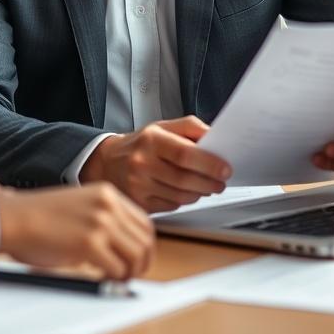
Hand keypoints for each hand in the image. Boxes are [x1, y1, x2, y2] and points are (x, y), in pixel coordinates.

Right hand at [0, 182, 153, 279]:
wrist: (13, 217)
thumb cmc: (38, 216)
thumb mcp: (79, 206)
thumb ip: (104, 219)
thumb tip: (126, 247)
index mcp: (107, 193)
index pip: (144, 222)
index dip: (145, 245)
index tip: (137, 259)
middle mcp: (107, 204)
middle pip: (145, 239)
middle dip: (142, 262)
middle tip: (130, 275)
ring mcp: (100, 222)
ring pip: (136, 256)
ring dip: (129, 273)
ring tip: (115, 278)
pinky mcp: (90, 242)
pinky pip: (117, 269)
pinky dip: (113, 279)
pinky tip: (101, 277)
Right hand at [78, 116, 231, 212]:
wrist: (107, 162)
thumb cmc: (141, 144)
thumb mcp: (162, 127)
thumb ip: (190, 127)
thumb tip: (217, 138)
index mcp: (151, 140)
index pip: (185, 154)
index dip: (209, 163)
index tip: (226, 168)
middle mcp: (142, 162)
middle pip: (185, 179)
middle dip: (210, 182)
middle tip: (221, 182)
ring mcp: (138, 185)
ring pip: (181, 196)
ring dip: (200, 193)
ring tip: (206, 186)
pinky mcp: (139, 203)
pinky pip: (171, 206)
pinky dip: (183, 200)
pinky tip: (184, 192)